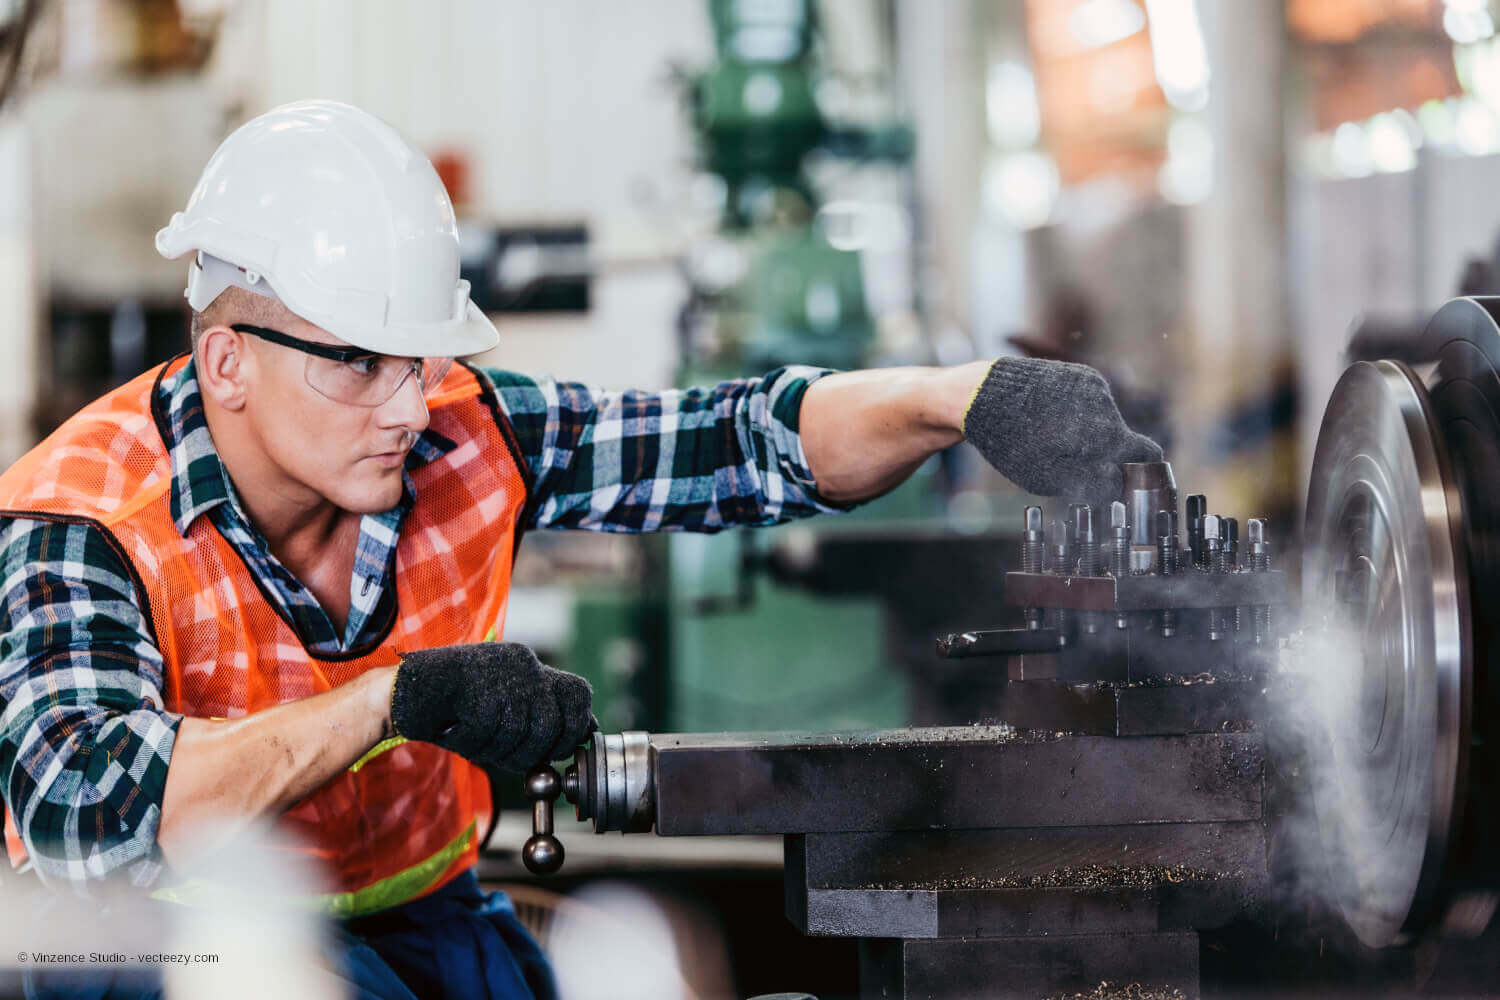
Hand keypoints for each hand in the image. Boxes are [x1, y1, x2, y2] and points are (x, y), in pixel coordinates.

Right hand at [390, 642, 596, 773]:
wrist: (403, 691)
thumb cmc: (454, 707)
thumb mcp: (503, 707)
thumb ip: (539, 716)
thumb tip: (584, 733)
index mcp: (530, 665)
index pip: (578, 693)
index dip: (575, 728)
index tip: (558, 751)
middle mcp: (522, 662)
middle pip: (552, 724)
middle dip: (533, 754)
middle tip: (509, 759)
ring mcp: (498, 671)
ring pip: (519, 733)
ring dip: (497, 751)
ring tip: (475, 743)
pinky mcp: (474, 685)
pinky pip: (486, 733)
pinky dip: (471, 744)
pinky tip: (456, 733)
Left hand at [962, 357, 1162, 508]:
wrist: (982, 396)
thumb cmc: (1012, 443)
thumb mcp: (1049, 477)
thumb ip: (1091, 483)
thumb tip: (1121, 485)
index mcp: (1101, 435)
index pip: (1145, 457)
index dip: (1137, 474)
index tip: (1124, 483)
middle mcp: (1105, 407)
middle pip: (1125, 440)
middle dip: (1109, 457)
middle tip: (1080, 465)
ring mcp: (1096, 387)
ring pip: (1110, 422)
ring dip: (1093, 435)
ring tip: (1055, 437)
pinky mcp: (1086, 375)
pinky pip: (1097, 404)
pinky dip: (1083, 416)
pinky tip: (1055, 418)